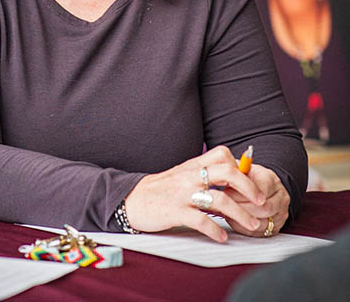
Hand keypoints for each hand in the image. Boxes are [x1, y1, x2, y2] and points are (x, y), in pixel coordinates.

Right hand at [124, 145, 265, 242]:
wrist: (132, 199)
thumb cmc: (160, 189)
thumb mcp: (182, 175)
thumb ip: (202, 173)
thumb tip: (229, 176)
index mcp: (193, 165)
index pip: (222, 154)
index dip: (240, 165)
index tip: (250, 180)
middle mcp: (191, 176)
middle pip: (227, 172)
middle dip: (248, 187)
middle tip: (260, 201)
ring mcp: (184, 194)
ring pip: (220, 200)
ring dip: (240, 214)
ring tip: (251, 225)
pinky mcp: (175, 212)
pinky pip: (201, 221)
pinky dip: (216, 230)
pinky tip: (223, 237)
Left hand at [224, 163, 289, 237]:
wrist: (264, 188)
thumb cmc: (250, 178)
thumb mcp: (243, 169)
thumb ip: (234, 170)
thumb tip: (221, 173)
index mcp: (272, 180)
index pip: (260, 190)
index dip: (241, 193)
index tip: (226, 193)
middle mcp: (281, 197)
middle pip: (263, 209)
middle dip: (241, 207)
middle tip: (225, 205)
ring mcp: (281, 214)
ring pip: (261, 223)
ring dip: (242, 219)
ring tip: (228, 213)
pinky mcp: (276, 227)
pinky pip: (259, 233)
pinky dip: (244, 228)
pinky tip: (234, 221)